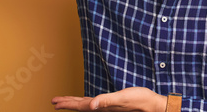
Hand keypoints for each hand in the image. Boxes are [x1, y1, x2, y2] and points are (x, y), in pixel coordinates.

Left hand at [51, 87, 166, 111]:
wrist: (152, 104)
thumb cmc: (139, 100)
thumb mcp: (122, 98)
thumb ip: (106, 101)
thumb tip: (91, 105)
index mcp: (103, 107)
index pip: (80, 106)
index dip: (67, 104)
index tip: (55, 102)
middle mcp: (103, 108)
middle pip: (81, 107)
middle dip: (68, 104)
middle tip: (54, 102)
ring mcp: (108, 107)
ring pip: (87, 105)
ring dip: (75, 103)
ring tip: (65, 102)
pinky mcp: (113, 105)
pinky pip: (95, 104)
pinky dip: (87, 103)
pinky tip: (87, 103)